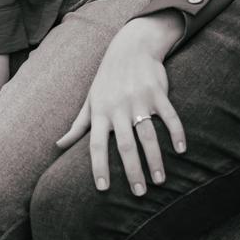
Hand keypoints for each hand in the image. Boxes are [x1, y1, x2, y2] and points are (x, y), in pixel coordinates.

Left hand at [56, 11, 185, 195]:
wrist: (131, 46)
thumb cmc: (107, 79)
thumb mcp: (90, 101)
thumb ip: (77, 126)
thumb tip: (58, 146)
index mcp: (100, 113)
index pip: (97, 145)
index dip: (98, 167)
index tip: (102, 189)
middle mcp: (119, 108)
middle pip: (125, 145)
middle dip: (132, 171)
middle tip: (139, 193)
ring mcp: (139, 100)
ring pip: (148, 135)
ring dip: (155, 159)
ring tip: (160, 181)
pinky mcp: (157, 92)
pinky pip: (169, 116)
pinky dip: (176, 132)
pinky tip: (181, 150)